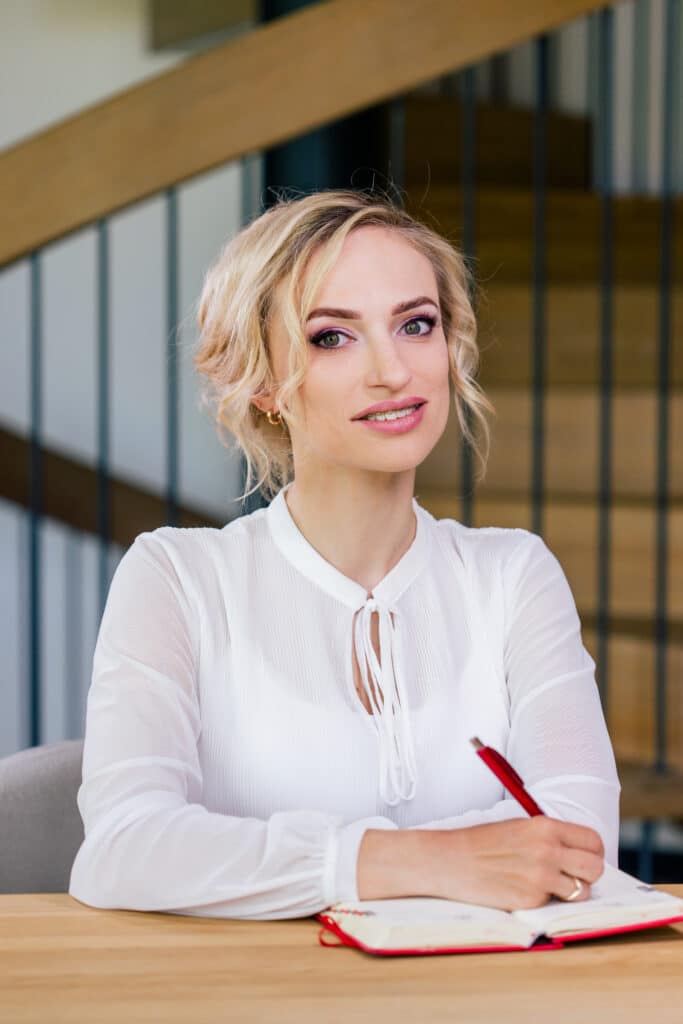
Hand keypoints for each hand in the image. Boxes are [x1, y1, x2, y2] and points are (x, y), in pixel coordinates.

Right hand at [430, 816, 604, 910]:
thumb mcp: (519, 827)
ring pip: (581, 891)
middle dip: (589, 874)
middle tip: (574, 875)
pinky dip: (545, 900)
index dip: (594, 851)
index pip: (592, 841)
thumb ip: (549, 837)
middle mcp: (548, 851)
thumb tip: (576, 851)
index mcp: (545, 827)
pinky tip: (525, 890)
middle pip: (596, 868)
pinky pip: (553, 904)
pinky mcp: (530, 900)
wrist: (451, 860)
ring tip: (550, 886)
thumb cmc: (482, 842)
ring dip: (571, 891)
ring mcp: (540, 878)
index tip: (586, 857)